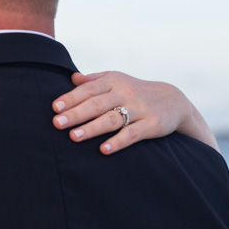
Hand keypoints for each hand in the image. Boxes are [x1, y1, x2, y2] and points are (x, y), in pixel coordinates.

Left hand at [52, 71, 218, 154]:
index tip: (55, 108)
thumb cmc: (134, 91)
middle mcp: (125, 93)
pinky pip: (133, 134)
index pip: (88, 89)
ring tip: (73, 137)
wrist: (173, 100)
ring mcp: (140, 109)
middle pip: (97, 104)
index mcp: (113, 81)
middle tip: (57, 123)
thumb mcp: (116, 80)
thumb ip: (94, 80)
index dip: (71, 98)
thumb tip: (72, 78)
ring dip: (92, 128)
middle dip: (76, 114)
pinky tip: (103, 149)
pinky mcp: (152, 124)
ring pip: (112, 119)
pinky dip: (118, 142)